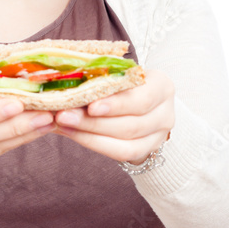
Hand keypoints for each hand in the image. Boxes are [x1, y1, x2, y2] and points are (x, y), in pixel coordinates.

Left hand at [51, 69, 173, 164]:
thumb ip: (100, 78)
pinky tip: (73, 134)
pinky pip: (120, 153)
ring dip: (88, 134)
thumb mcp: (119, 74)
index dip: (116, 105)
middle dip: (92, 122)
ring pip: (125, 142)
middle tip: (63, 115)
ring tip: (63, 124)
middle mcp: (165, 113)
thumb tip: (66, 82)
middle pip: (130, 124)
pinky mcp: (146, 150)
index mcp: (162, 86)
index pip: (142, 99)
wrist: (138, 102)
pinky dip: (94, 144)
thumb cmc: (124, 82)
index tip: (89, 106)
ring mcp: (159, 135)